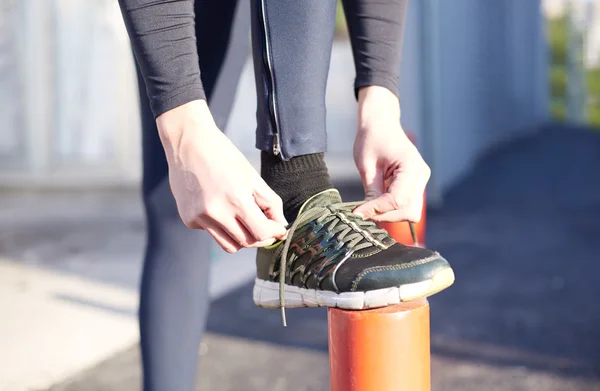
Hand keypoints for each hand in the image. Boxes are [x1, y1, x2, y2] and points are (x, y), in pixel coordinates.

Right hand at [157, 100, 287, 252]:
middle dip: (260, 238)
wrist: (188, 142)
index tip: (279, 230)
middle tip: (266, 228)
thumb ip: (270, 202)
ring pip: (229, 245)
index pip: (261, 232)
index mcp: (235, 199)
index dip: (274, 233)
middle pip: (246, 242)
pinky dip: (221, 226)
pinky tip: (218, 206)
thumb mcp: (252, 176)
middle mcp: (215, 213)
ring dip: (242, 238)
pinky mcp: (189, 220)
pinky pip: (213, 233)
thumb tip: (281, 225)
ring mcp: (199, 218)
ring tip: (244, 220)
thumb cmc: (224, 156)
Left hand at [352, 86, 429, 222]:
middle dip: (384, 214)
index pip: (398, 200)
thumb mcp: (367, 166)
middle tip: (362, 211)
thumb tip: (364, 216)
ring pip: (409, 211)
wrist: (381, 123)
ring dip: (389, 213)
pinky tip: (377, 201)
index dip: (377, 210)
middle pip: (407, 210)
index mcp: (412, 167)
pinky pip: (407, 205)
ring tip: (369, 205)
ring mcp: (421, 180)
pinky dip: (392, 208)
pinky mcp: (416, 184)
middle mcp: (421, 175)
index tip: (357, 212)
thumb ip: (371, 193)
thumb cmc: (372, 139)